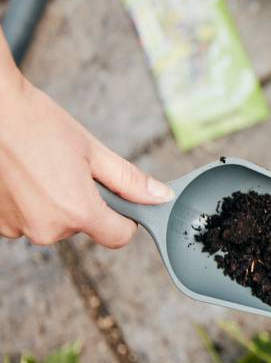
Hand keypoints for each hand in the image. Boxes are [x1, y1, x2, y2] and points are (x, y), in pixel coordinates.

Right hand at [0, 76, 173, 246]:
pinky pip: (28, 219)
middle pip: (84, 227)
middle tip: (69, 169)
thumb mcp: (93, 151)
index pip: (118, 237)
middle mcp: (47, 229)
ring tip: (42, 169)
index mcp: (77, 212)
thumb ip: (130, 181)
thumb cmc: (38, 125)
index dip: (125, 219)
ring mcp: (18, 228)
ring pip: (55, 223)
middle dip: (84, 203)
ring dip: (55, 203)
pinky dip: (31, 203)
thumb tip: (160, 197)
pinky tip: (24, 177)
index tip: (119, 200)